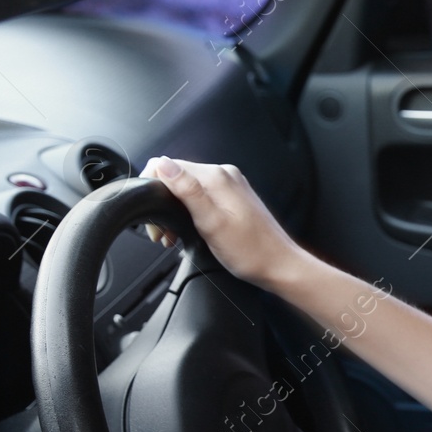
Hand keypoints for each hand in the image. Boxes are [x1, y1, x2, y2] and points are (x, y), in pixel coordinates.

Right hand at [137, 155, 306, 288]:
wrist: (280, 266)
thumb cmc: (251, 252)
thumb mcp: (212, 223)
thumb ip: (187, 191)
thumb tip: (162, 165)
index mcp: (217, 177)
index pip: (167, 165)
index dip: (151, 188)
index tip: (153, 217)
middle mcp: (224, 176)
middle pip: (176, 177)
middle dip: (161, 203)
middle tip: (162, 234)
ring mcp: (230, 187)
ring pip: (186, 189)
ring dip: (173, 211)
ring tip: (173, 237)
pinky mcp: (233, 199)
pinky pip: (201, 197)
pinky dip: (188, 213)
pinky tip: (188, 232)